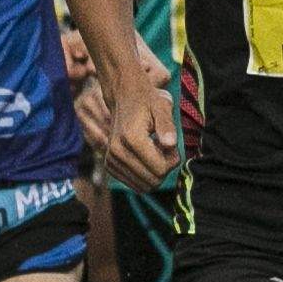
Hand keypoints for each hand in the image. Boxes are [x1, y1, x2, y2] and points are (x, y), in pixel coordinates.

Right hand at [84, 53, 182, 188]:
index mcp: (131, 139)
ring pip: (143, 186)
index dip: (173, 160)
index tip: (172, 145)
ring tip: (154, 151)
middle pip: (152, 181)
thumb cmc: (146, 100)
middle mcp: (117, 152)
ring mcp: (111, 160)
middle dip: (164, 168)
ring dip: (154, 172)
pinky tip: (144, 156)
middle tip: (164, 148)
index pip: (160, 169)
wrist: (123, 95)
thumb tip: (171, 144)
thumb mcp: (161, 108)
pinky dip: (143, 174)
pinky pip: (133, 184)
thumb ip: (167, 126)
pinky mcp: (109, 165)